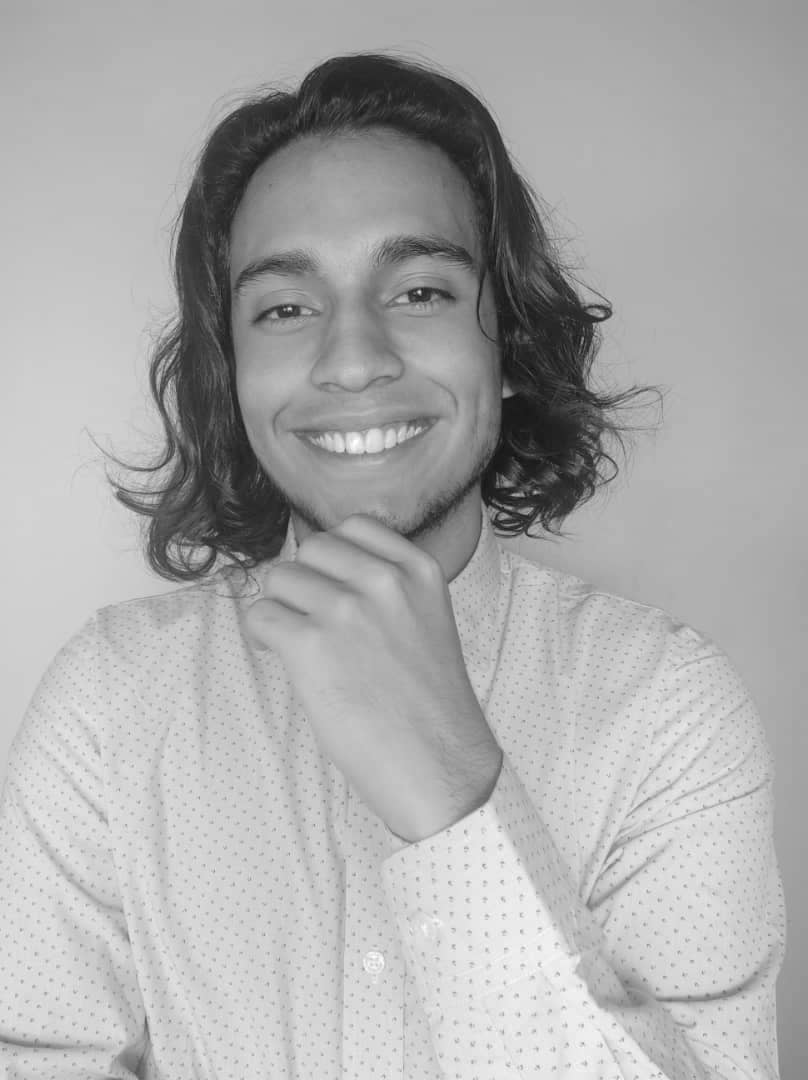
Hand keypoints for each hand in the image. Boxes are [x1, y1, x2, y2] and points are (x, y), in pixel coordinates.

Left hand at [245, 515, 502, 842]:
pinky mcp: (310, 644)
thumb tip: (322, 568)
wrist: (437, 767)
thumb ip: (389, 586)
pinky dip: (264, 637)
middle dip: (305, 583)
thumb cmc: (429, 706)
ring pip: (278, 579)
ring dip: (282, 610)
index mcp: (418, 570)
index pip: (355, 526)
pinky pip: (260, 616)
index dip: (335, 559)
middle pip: (310, 549)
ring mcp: (346, 609)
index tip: (337, 590)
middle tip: (316, 623)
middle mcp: (383, 580)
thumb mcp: (428, 620)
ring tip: (304, 648)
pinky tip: (288, 661)